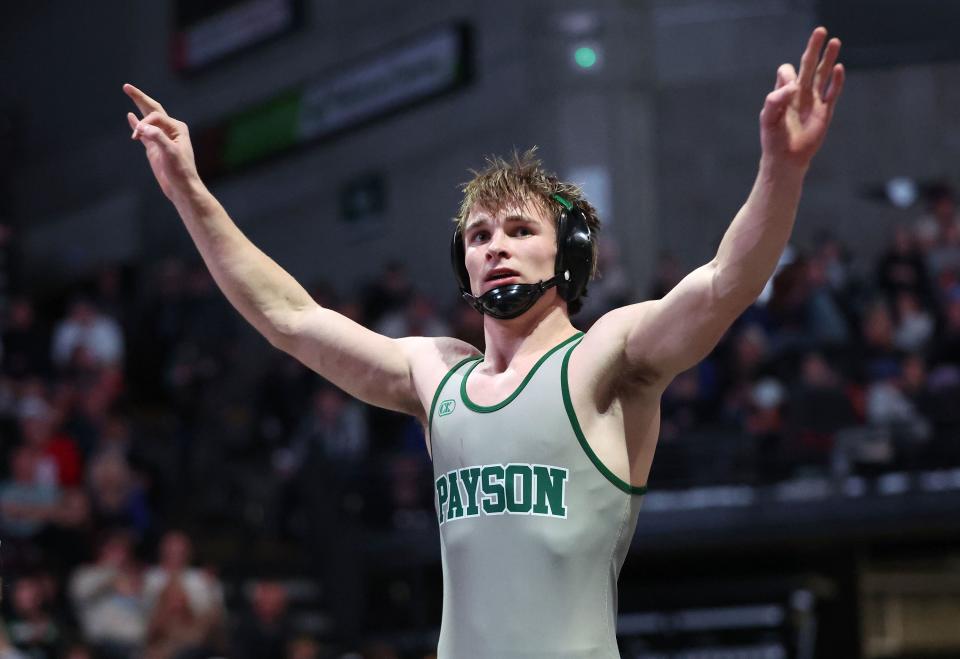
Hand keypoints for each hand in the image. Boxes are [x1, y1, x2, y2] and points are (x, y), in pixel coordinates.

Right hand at [124, 83, 201, 201]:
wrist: (181, 188)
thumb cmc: (180, 171)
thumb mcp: (170, 153)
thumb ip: (157, 138)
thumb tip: (143, 127)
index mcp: (177, 128)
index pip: (156, 116)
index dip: (145, 123)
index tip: (138, 135)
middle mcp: (170, 130)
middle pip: (152, 109)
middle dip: (140, 98)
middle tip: (126, 86)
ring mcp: (161, 138)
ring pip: (147, 119)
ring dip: (138, 107)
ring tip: (128, 92)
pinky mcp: (154, 147)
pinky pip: (144, 132)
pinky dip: (136, 124)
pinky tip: (130, 116)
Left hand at [760, 27, 844, 169]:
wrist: (786, 158)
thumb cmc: (774, 139)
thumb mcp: (768, 119)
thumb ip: (775, 100)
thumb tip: (793, 85)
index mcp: (783, 93)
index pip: (787, 72)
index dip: (789, 74)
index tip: (789, 87)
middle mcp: (799, 93)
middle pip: (808, 65)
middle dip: (813, 48)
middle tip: (820, 31)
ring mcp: (813, 101)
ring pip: (823, 75)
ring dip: (828, 59)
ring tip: (835, 41)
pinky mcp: (825, 111)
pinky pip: (832, 92)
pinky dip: (836, 80)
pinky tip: (838, 67)